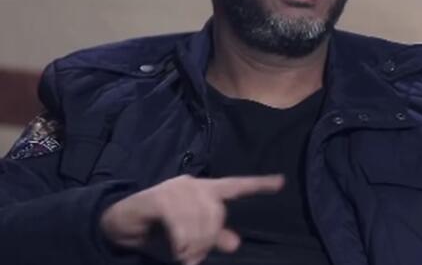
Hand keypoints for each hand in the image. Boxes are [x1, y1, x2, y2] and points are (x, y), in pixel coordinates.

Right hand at [100, 174, 283, 264]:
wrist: (121, 225)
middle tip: (195, 257)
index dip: (259, 185)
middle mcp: (193, 185)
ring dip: (194, 242)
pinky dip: (182, 238)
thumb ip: (211, 238)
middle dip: (209, 238)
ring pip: (199, 216)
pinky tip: (179, 251)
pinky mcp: (157, 196)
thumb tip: (235, 242)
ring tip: (186, 257)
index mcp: (205, 191)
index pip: (237, 186)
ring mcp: (176, 188)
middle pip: (217, 210)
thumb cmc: (158, 230)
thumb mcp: (188, 238)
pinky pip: (179, 219)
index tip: (281, 182)